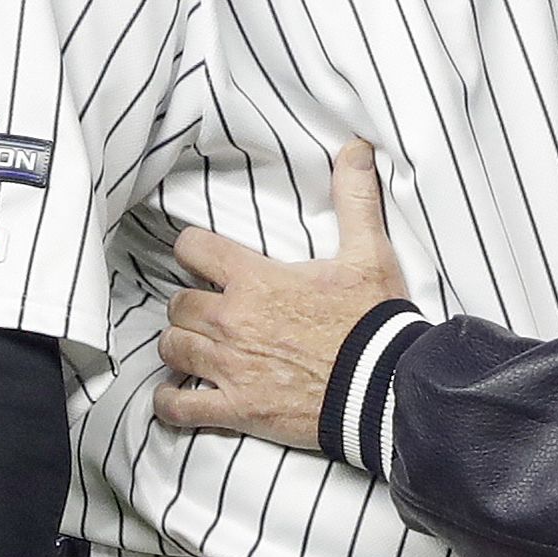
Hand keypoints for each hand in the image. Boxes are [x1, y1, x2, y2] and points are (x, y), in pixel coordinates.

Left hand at [156, 140, 413, 447]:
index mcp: (256, 280)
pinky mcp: (236, 408)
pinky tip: (178, 394)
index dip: (194, 250)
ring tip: (196, 348)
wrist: (386, 386)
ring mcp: (230, 368)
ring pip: (172, 348)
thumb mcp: (369, 254)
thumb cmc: (374, 320)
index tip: (204, 258)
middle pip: (178, 304)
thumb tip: (357, 148)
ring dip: (181, 347)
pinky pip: (179, 407)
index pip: (193, 248)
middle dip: (191, 305)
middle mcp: (232, 321)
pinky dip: (171, 401)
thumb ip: (355, 199)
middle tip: (210, 309)